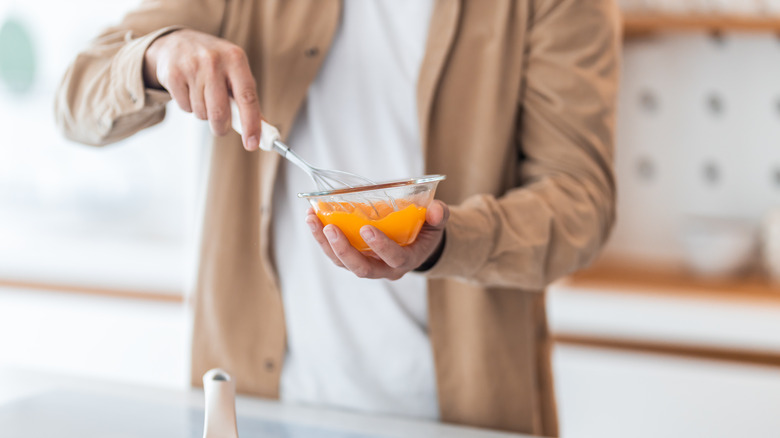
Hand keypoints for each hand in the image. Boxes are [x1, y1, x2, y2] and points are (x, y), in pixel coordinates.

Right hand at [143, 29, 261, 150]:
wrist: (176, 43)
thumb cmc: (214, 63)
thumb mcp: (235, 71)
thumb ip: (248, 98)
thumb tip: (263, 129)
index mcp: (236, 59)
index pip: (247, 98)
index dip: (251, 124)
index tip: (252, 144)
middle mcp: (214, 61)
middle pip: (220, 112)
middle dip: (221, 127)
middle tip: (221, 126)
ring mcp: (191, 67)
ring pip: (202, 113)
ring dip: (204, 113)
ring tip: (203, 96)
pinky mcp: (173, 75)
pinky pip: (185, 108)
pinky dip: (189, 106)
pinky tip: (189, 91)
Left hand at [306, 201, 449, 279]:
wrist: (417, 245)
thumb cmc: (426, 232)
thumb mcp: (437, 224)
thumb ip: (439, 216)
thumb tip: (436, 210)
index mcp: (407, 261)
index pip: (394, 258)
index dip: (381, 246)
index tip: (367, 229)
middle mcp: (384, 269)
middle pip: (361, 268)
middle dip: (343, 249)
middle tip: (330, 227)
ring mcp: (367, 265)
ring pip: (342, 262)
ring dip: (325, 243)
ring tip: (312, 219)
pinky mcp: (353, 259)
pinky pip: (335, 253)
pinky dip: (322, 237)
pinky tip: (312, 217)